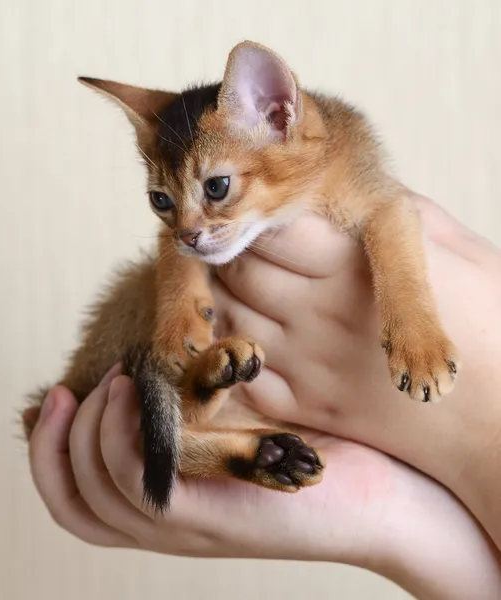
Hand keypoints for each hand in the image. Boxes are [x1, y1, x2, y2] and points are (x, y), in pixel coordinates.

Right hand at [27, 364, 500, 598]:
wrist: (382, 491)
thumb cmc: (320, 439)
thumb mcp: (249, 405)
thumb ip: (203, 382)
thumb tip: (168, 333)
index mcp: (168, 490)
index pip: (76, 488)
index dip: (47, 444)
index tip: (51, 392)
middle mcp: (166, 512)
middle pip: (74, 497)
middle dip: (53, 441)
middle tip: (64, 390)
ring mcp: (184, 521)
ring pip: (98, 493)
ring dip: (90, 435)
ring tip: (112, 385)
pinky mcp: (209, 516)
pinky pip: (144, 488)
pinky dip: (126, 441)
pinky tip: (133, 391)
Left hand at [211, 193, 500, 550]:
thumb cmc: (493, 324)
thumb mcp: (454, 249)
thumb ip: (399, 213)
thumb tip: (355, 189)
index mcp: (353, 265)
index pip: (269, 226)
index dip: (256, 211)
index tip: (261, 207)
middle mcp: (318, 314)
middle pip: (238, 268)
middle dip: (231, 248)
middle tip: (238, 240)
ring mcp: (307, 364)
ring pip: (229, 315)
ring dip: (224, 294)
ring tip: (238, 281)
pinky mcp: (307, 406)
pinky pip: (241, 372)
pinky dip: (231, 348)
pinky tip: (245, 331)